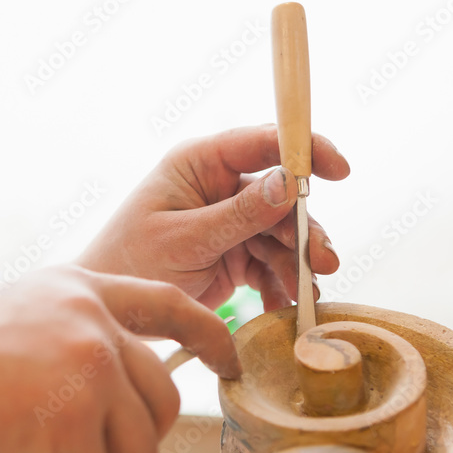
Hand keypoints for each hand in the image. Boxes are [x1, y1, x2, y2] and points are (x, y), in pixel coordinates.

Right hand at [0, 266, 235, 452]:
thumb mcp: (9, 330)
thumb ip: (68, 348)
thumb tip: (115, 405)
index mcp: (73, 290)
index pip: (167, 304)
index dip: (206, 334)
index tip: (225, 359)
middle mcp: (91, 319)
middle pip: (162, 400)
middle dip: (123, 443)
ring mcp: (88, 364)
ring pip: (136, 449)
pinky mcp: (74, 418)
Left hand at [77, 125, 349, 310]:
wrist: (114, 308)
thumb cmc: (129, 261)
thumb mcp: (184, 238)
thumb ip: (238, 214)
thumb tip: (288, 184)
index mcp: (199, 163)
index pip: (262, 143)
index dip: (305, 150)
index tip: (338, 169)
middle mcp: (219, 185)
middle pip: (281, 196)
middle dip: (304, 230)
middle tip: (323, 261)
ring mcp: (230, 220)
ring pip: (281, 233)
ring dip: (297, 262)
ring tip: (307, 294)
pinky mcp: (235, 253)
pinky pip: (271, 263)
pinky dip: (281, 284)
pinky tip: (286, 306)